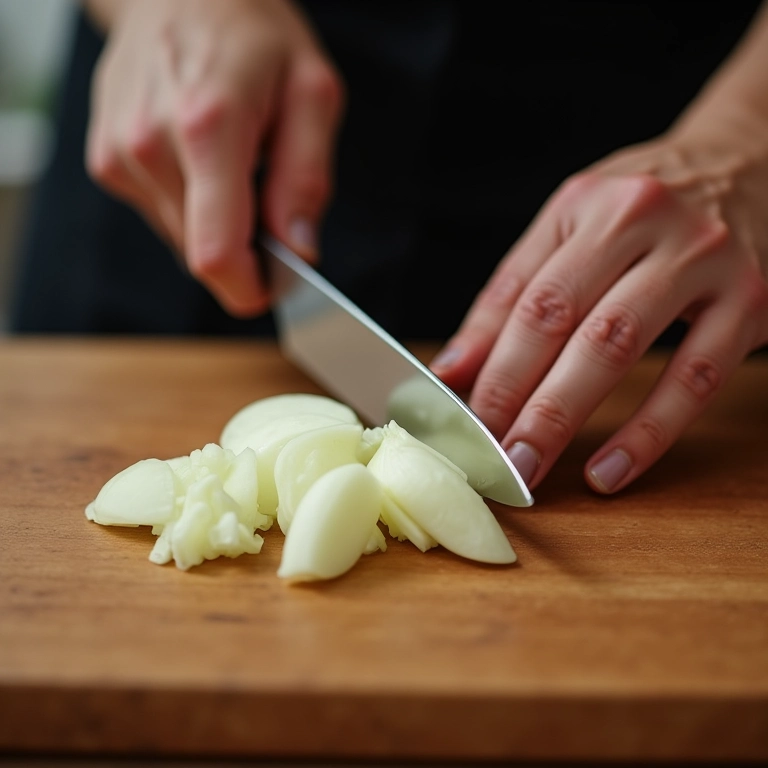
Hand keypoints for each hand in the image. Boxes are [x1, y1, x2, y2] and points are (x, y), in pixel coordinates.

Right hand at [85, 0, 343, 315]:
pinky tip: (201, 158)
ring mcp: (120, 154)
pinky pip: (163, 214)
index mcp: (209, 127)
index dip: (249, 288)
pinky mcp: (107, 161)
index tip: (274, 287)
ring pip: (183, 239)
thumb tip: (298, 252)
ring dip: (218, 223)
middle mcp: (150, 145)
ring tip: (235, 163)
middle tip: (269, 202)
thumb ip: (307, 180)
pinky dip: (192, 204)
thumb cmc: (254, 34)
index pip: (216, 253)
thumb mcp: (312, 94)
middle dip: (245, 250)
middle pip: (202, 254)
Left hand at [431, 131, 767, 493]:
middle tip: (486, 456)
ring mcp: (699, 257)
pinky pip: (693, 377)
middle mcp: (639, 219)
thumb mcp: (575, 228)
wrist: (755, 162)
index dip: (484, 365)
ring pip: (615, 345)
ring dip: (563, 415)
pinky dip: (647, 432)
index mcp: (584, 204)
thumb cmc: (647, 211)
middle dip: (513, 396)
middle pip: (559, 318)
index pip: (520, 296)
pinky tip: (608, 470)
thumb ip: (513, 296)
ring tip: (529, 466)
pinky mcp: (749, 300)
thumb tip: (452, 371)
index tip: (458, 420)